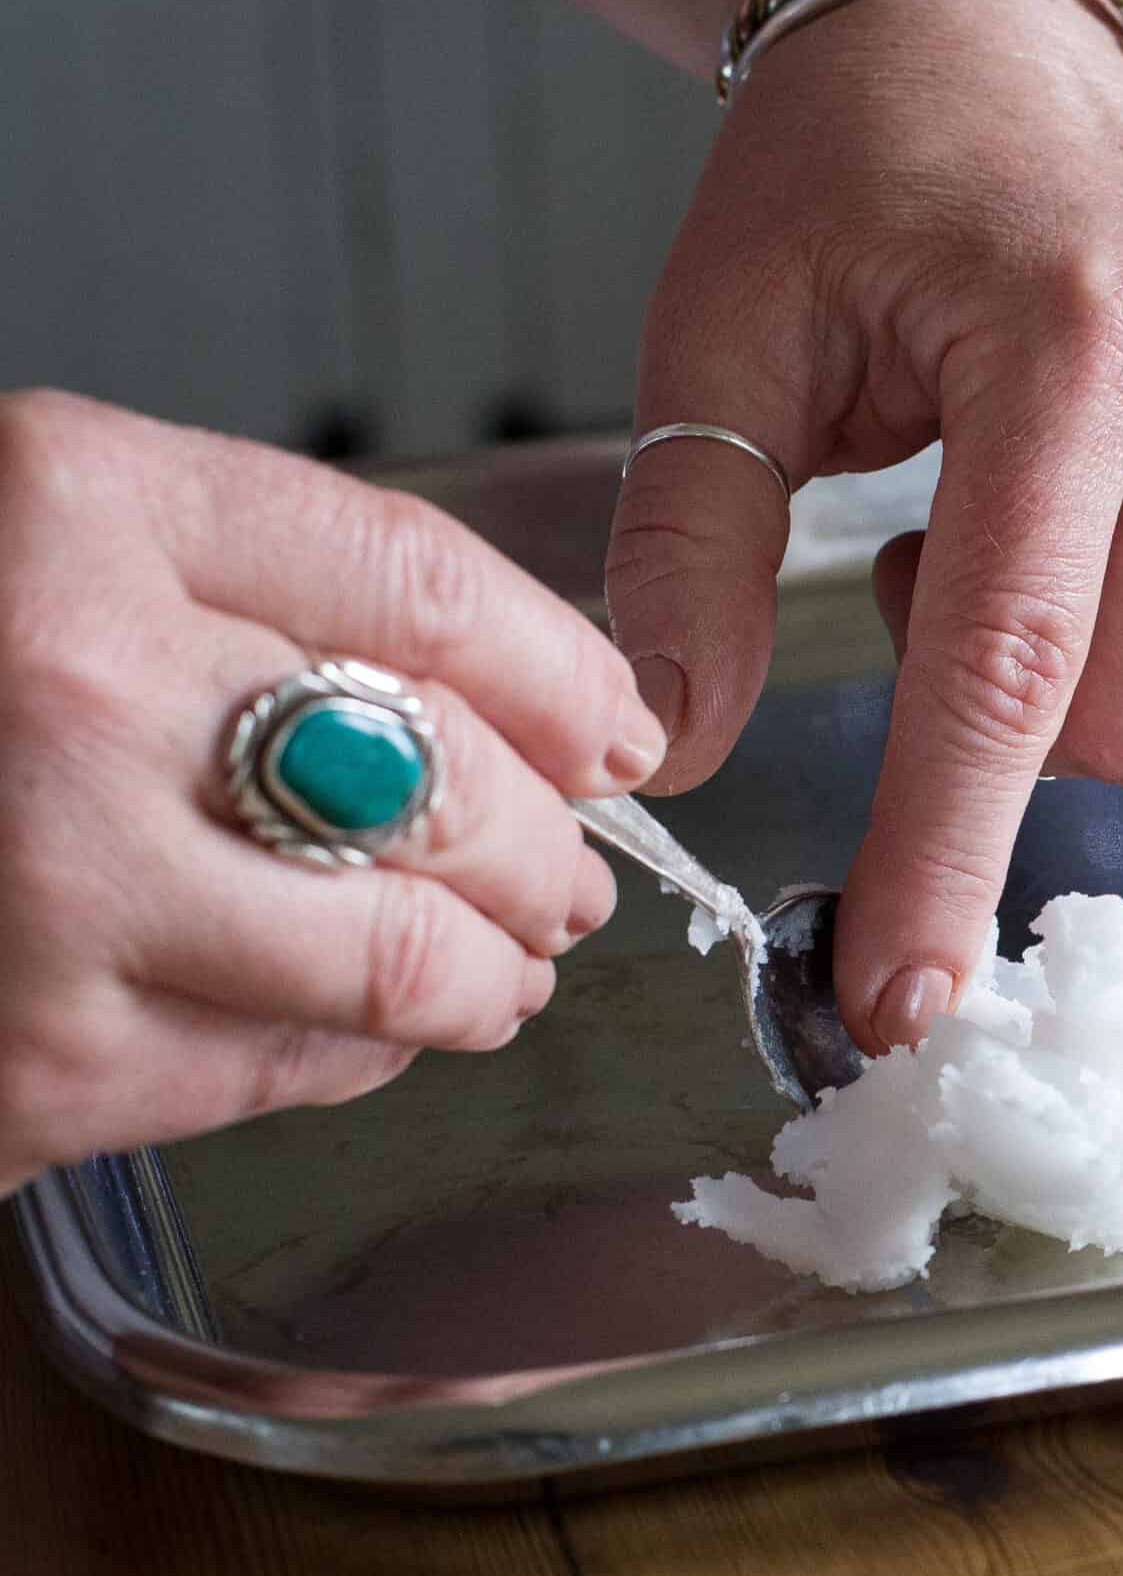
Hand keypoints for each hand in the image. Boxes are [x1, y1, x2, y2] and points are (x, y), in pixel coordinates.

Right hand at [0, 391, 664, 1187]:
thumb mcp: (27, 542)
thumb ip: (243, 588)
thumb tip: (535, 713)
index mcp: (68, 505)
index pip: (424, 583)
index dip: (559, 669)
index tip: (612, 725)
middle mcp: (67, 684)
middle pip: (449, 780)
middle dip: (547, 846)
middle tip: (566, 870)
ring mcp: (52, 889)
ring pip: (409, 957)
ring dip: (490, 972)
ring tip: (500, 964)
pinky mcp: (33, 1070)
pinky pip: (296, 1070)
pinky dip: (360, 1052)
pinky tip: (351, 1023)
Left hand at [605, 0, 1122, 1054]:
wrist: (994, 33)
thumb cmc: (846, 177)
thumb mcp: (718, 343)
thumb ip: (686, 555)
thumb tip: (666, 758)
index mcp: (1075, 335)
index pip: (1012, 661)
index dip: (947, 851)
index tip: (902, 1001)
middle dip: (1010, 727)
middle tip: (922, 563)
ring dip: (1084, 673)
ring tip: (1013, 514)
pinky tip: (1105, 509)